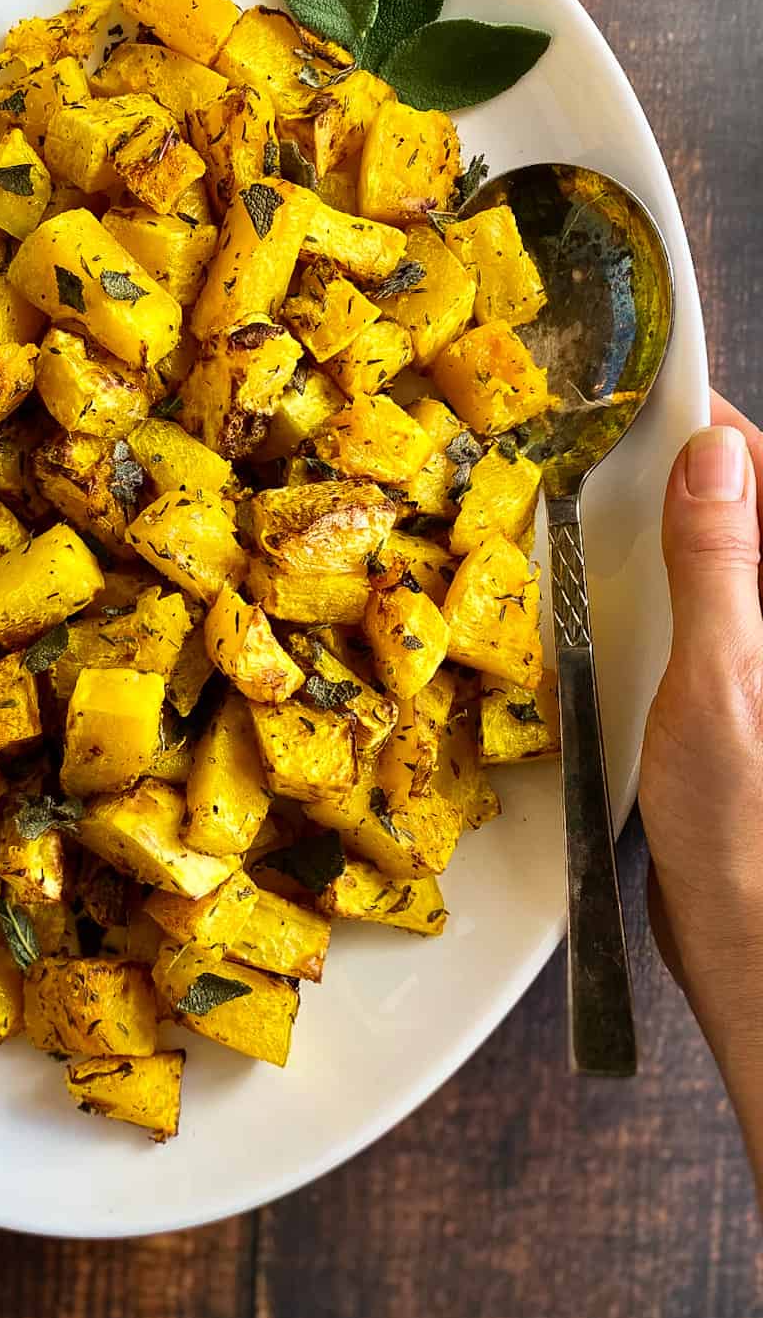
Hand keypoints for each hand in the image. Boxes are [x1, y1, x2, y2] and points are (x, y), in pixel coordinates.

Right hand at [640, 393, 762, 1180]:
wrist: (746, 937)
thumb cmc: (745, 822)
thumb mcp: (721, 682)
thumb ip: (721, 566)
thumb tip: (712, 453)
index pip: (755, 469)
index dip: (702, 420)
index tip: (638, 380)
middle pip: (724, 505)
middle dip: (662, 463)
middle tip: (584, 430)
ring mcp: (745, 653)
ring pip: (697, 556)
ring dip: (644, 523)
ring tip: (572, 491)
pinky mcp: (717, 692)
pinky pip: (677, 611)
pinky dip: (634, 586)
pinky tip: (587, 589)